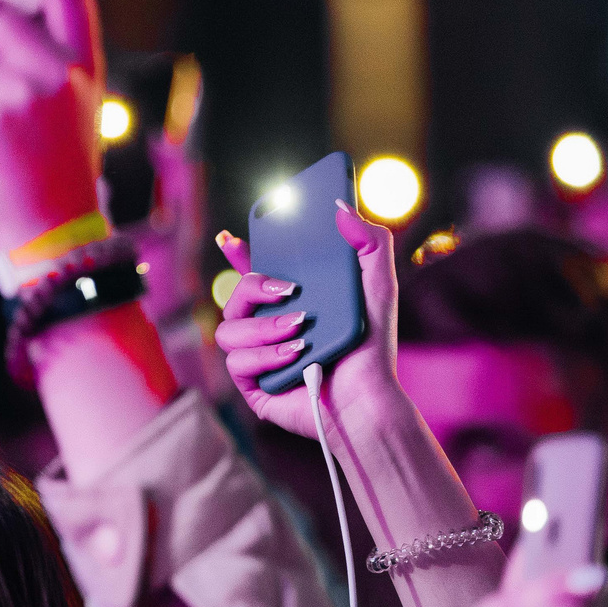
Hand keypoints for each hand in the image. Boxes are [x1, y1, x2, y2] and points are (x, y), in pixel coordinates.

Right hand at [209, 202, 398, 434]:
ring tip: (300, 333)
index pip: (255, 271)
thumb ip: (370, 241)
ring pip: (229, 329)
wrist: (366, 398)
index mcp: (290, 301)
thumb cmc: (371, 348)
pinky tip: (294, 357)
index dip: (239, 253)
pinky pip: (235, 361)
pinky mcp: (253, 384)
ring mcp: (258, 355)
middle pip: (236, 295)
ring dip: (264, 328)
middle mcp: (269, 326)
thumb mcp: (378, 286)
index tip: (231, 237)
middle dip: (254, 288)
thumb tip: (339, 207)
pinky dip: (264, 356)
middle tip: (288, 291)